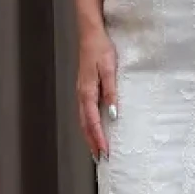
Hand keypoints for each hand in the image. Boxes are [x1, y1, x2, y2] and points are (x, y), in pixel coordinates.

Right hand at [76, 28, 117, 160]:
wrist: (90, 34)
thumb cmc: (101, 49)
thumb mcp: (109, 70)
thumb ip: (111, 92)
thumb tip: (113, 114)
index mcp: (87, 92)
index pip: (92, 122)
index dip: (98, 139)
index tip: (105, 153)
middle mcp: (81, 95)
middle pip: (85, 125)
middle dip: (92, 142)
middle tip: (100, 159)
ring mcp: (81, 92)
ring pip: (83, 120)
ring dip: (89, 136)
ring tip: (96, 149)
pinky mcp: (84, 88)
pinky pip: (85, 112)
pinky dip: (89, 125)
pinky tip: (94, 128)